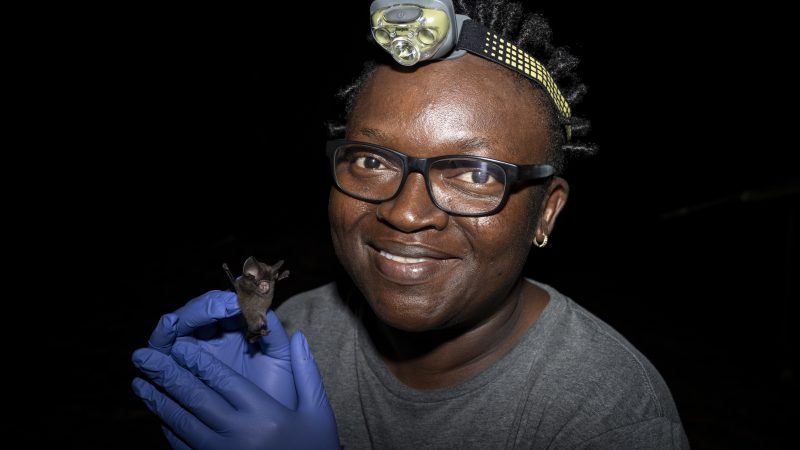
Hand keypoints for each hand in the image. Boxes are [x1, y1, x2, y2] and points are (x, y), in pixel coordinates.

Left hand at [132, 332, 339, 449]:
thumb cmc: (317, 447)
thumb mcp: (318, 410)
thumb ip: (306, 371)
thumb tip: (300, 334)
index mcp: (263, 414)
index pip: (223, 381)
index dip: (199, 362)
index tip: (180, 345)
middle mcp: (239, 435)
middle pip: (195, 399)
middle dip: (167, 375)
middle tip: (143, 356)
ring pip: (183, 423)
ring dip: (159, 401)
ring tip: (140, 383)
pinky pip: (185, 448)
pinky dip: (169, 430)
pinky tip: (160, 417)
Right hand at [147, 290, 294, 408]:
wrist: (269, 431)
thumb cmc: (278, 392)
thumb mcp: (281, 360)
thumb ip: (274, 333)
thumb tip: (266, 308)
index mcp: (235, 332)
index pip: (222, 306)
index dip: (224, 301)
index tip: (235, 304)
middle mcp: (211, 341)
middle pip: (195, 314)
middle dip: (200, 309)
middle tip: (213, 310)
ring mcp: (191, 355)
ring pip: (174, 331)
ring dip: (172, 324)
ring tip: (174, 322)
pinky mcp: (177, 373)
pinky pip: (162, 356)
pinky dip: (160, 345)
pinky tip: (166, 345)